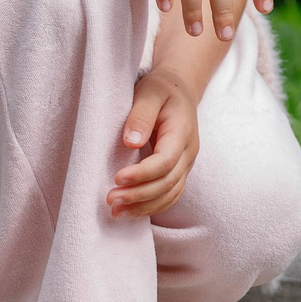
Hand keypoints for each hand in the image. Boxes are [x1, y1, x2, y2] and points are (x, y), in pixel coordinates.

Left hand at [110, 66, 199, 217]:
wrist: (181, 89)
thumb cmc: (162, 89)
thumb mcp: (149, 92)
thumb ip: (140, 115)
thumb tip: (131, 142)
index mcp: (182, 131)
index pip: (165, 161)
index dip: (142, 174)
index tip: (117, 178)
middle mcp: (189, 152)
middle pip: (168, 183)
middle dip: (139, 195)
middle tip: (111, 199)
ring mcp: (186, 164)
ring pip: (170, 194)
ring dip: (144, 206)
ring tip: (116, 212)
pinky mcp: (179, 171)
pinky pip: (170, 195)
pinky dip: (152, 206)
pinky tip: (131, 211)